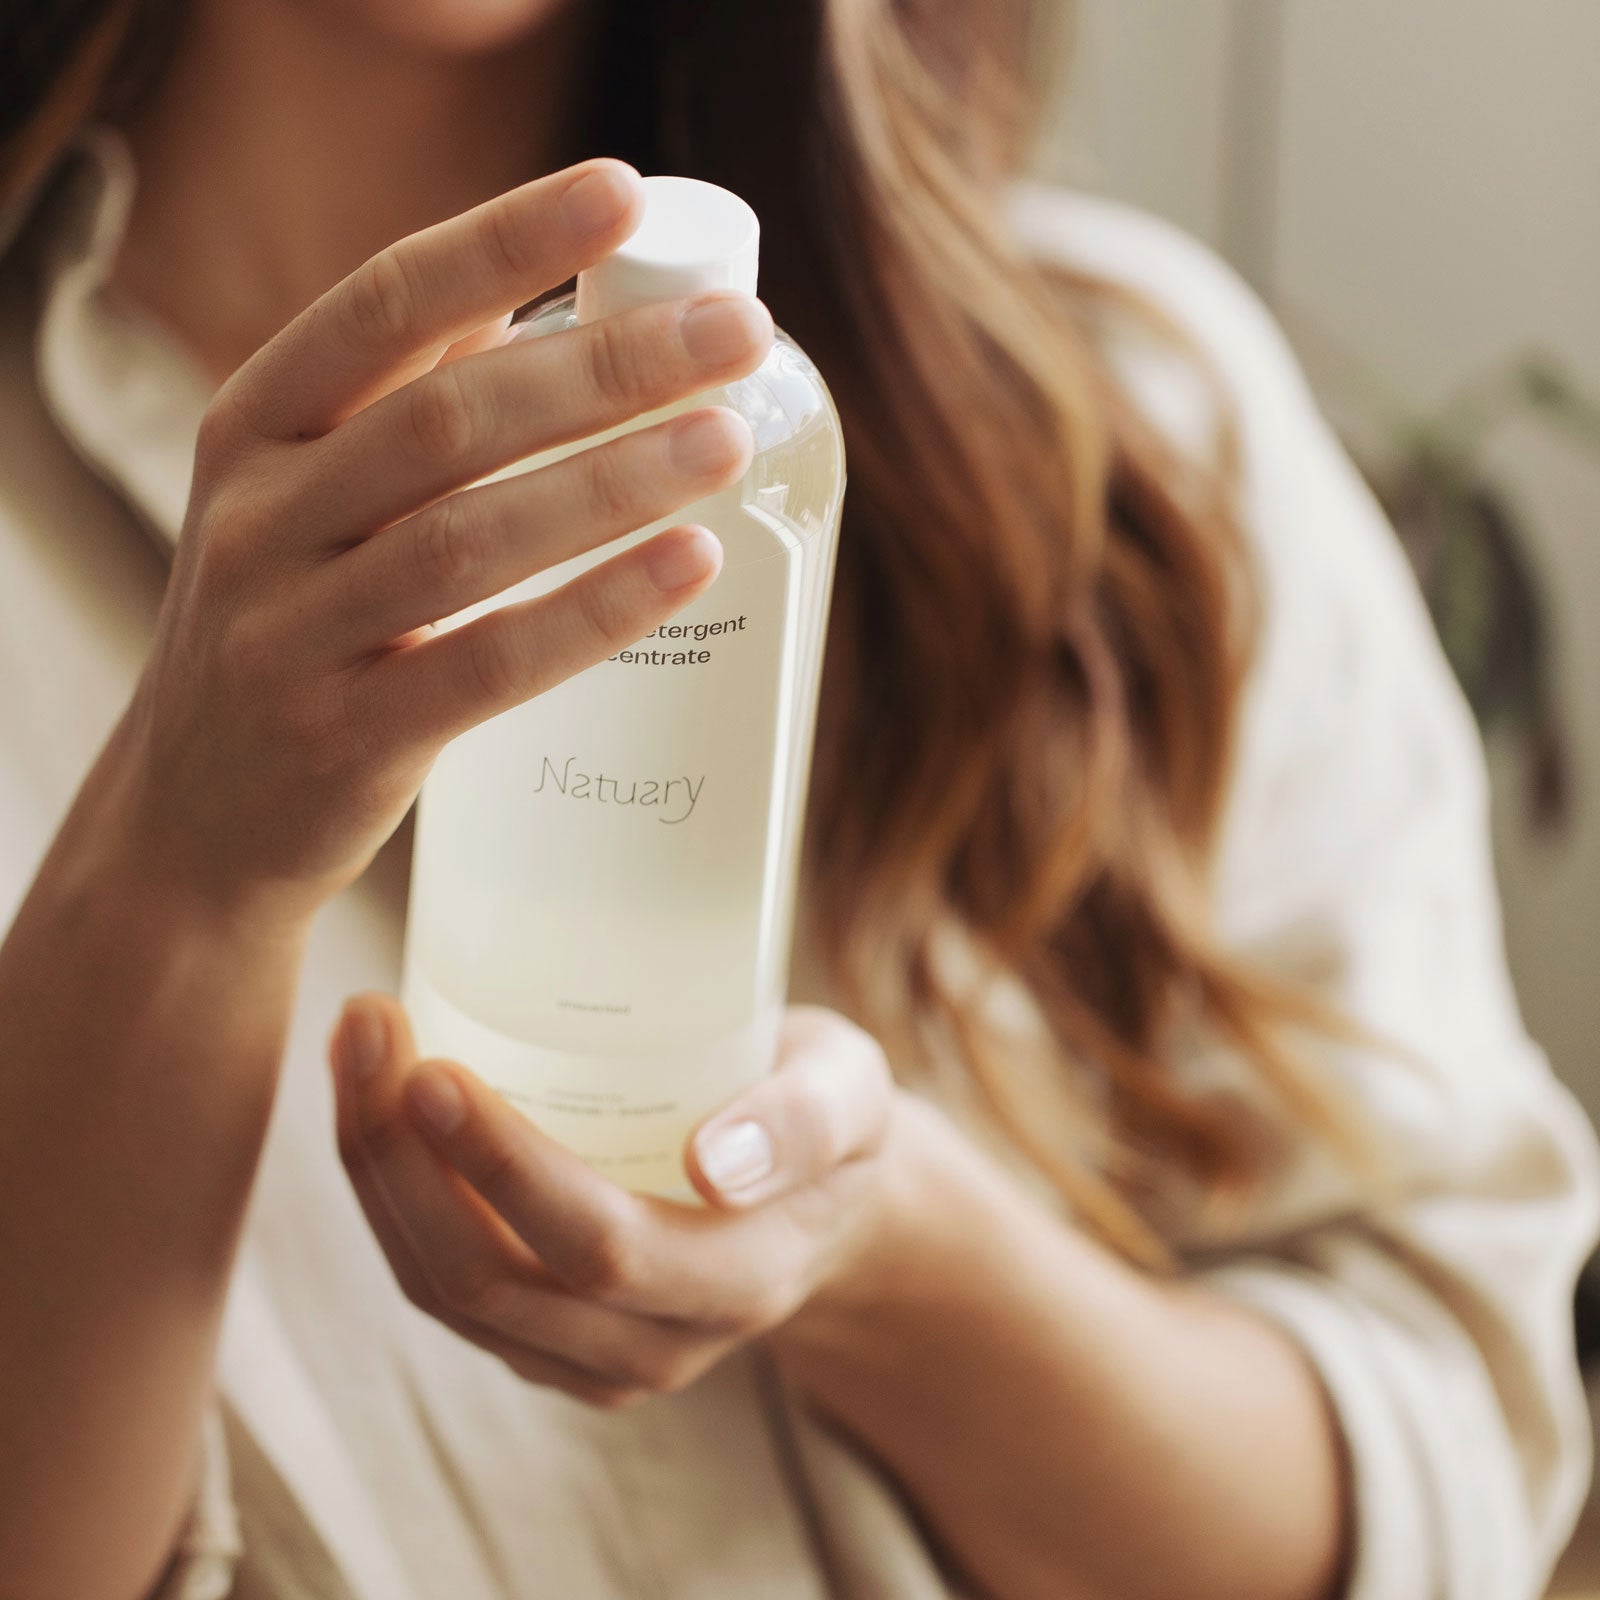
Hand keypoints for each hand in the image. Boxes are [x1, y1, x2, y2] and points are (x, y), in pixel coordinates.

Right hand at [106, 157, 771, 926]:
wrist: (194, 813)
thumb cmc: (289, 626)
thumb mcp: (302, 499)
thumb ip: (404, 406)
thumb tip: (553, 305)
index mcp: (255, 427)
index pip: (385, 303)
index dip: (505, 240)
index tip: (620, 193)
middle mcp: (260, 516)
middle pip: (448, 418)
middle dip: (607, 365)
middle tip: (738, 331)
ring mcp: (291, 634)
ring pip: (469, 537)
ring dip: (614, 479)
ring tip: (730, 438)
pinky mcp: (346, 741)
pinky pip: (488, 663)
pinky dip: (595, 610)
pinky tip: (688, 562)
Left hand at [330, 997, 896, 1407]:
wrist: (823, 1201)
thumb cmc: (828, 1118)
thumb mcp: (853, 1092)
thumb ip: (804, 1120)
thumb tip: (716, 1164)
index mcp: (737, 1282)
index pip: (596, 1247)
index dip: (503, 1167)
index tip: (432, 1066)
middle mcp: (653, 1344)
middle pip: (488, 1278)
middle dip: (404, 1157)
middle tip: (366, 1028)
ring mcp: (588, 1357)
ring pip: (443, 1289)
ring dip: (378, 1171)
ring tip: (353, 1046)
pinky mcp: (542, 1341)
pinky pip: (439, 1283)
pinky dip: (389, 1194)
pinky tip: (372, 1101)